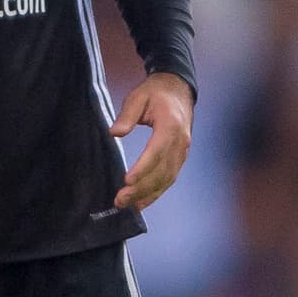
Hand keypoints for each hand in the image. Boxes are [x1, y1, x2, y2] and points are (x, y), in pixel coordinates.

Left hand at [111, 72, 193, 210]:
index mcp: (170, 125)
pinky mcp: (180, 156)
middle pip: (162, 170)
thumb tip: (115, 133)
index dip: (143, 168)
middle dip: (142, 188)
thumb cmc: (155, 93)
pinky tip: (142, 202)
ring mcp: (182, 150)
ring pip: (167, 178)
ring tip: (129, 206)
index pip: (157, 151)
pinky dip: (157, 192)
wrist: (178, 89)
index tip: (127, 181)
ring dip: (148, 194)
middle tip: (121, 200)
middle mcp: (180, 141)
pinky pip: (170, 178)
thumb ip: (126, 115)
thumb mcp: (137, 97)